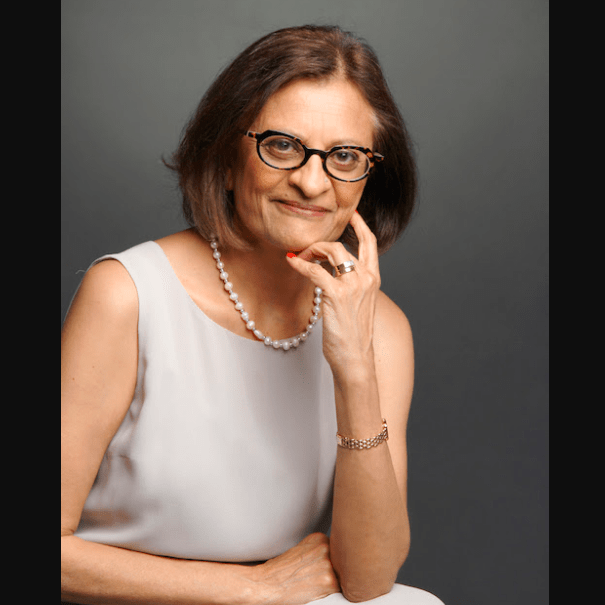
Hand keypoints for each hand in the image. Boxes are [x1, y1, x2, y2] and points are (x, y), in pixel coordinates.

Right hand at [252, 533, 339, 604]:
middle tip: (320, 578)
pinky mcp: (329, 581)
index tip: (324, 568)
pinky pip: (341, 590)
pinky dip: (332, 593)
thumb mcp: (301, 550)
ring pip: (344, 576)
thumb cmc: (280, 571)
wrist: (266, 583)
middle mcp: (325, 547)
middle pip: (343, 562)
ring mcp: (328, 563)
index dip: (334, 561)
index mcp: (319, 538)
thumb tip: (335, 558)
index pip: (339, 550)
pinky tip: (319, 591)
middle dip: (337, 571)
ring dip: (336, 582)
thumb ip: (318, 551)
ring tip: (317, 585)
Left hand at [286, 211, 380, 378]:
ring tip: (299, 259)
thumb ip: (350, 286)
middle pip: (342, 246)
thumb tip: (329, 273)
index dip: (361, 225)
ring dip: (311, 251)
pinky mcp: (336, 295)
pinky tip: (292, 262)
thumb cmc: (354, 336)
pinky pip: (315, 270)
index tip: (352, 213)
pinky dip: (300, 264)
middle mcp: (365, 279)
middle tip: (306, 251)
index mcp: (373, 280)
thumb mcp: (358, 306)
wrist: (355, 358)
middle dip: (320, 244)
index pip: (370, 243)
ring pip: (330, 252)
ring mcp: (352, 286)